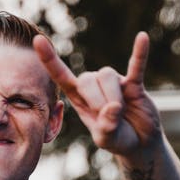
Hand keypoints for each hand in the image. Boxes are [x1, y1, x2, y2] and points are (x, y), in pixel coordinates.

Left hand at [33, 32, 160, 158]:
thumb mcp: (106, 140)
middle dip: (96, 100)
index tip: (37, 40)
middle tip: (107, 117)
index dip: (50, 60)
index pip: (61, 76)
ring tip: (120, 111)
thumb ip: (105, 129)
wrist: (140, 142)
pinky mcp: (134, 83)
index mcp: (79, 98)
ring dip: (113, 95)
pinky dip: (139, 53)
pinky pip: (136, 65)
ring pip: (107, 76)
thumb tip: (113, 108)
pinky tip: (142, 37)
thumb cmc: (117, 139)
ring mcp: (115, 83)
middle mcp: (94, 86)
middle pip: (87, 79)